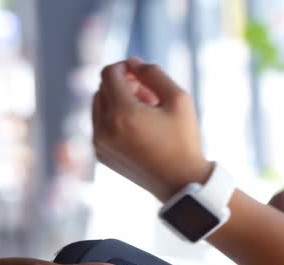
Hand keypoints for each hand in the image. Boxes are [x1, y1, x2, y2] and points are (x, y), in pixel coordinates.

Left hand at [92, 57, 212, 200]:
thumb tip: (132, 61)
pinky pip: (99, 125)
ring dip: (118, 101)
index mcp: (122, 113)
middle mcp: (104, 128)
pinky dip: (114, 119)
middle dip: (124, 86)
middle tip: (150, 97)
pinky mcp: (101, 155)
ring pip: (98, 106)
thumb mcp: (179, 99)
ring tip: (146, 114)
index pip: (109, 74)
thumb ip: (154, 73)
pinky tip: (139, 130)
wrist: (181, 182)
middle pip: (102, 88)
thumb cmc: (184, 140)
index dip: (126, 68)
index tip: (143, 75)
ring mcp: (99, 143)